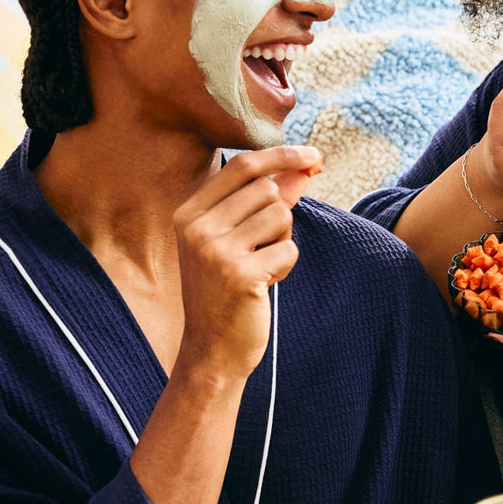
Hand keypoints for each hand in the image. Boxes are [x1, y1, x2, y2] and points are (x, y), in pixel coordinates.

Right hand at [172, 145, 322, 383]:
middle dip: (279, 217)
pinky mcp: (240, 274)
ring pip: (281, 216)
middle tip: (262, 249)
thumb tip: (304, 167)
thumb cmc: (227, 290)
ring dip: (282, 241)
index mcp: (189, 213)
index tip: (313, 154)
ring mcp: (216, 251)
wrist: (212, 350)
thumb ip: (268, 201)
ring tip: (260, 266)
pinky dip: (285, 266)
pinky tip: (264, 284)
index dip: (282, 155)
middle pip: (268, 191)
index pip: (243, 166)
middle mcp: (197, 228)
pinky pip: (288, 249)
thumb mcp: (238, 240)